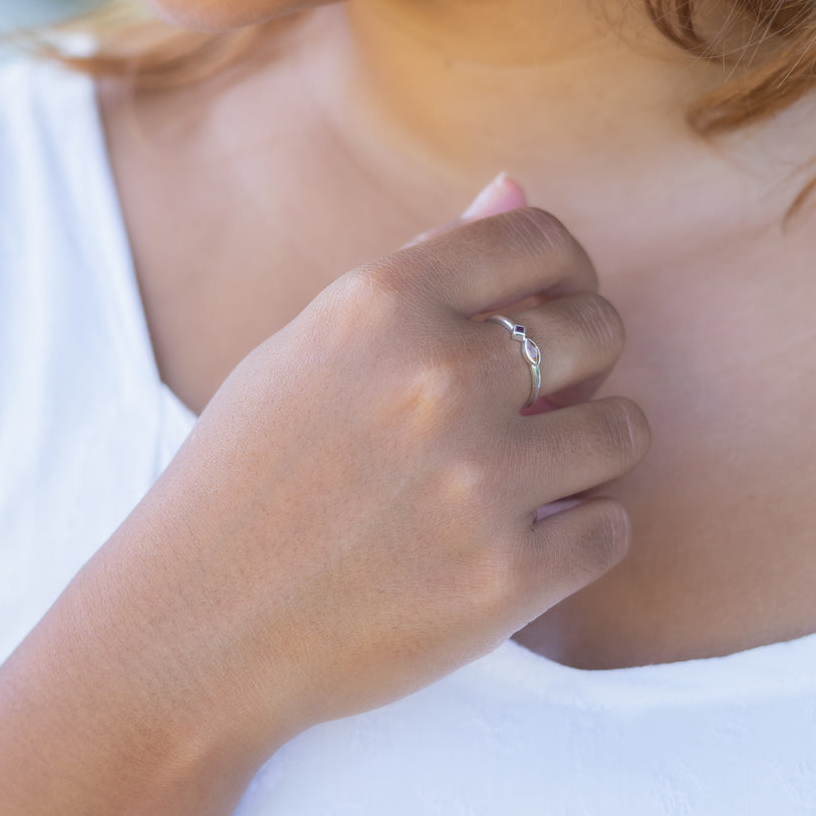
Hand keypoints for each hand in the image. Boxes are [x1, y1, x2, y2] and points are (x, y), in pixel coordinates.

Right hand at [87, 176, 647, 758]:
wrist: (192, 629)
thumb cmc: (251, 474)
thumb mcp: (314, 343)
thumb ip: (425, 264)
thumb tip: (519, 186)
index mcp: (384, 301)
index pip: (540, 238)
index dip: (566, 269)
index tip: (556, 306)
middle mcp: (438, 377)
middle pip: (598, 329)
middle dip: (588, 360)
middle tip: (547, 400)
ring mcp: (477, 481)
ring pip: (622, 431)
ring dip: (593, 450)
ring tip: (535, 472)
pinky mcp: (504, 581)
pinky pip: (610, 530)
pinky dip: (580, 537)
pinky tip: (523, 540)